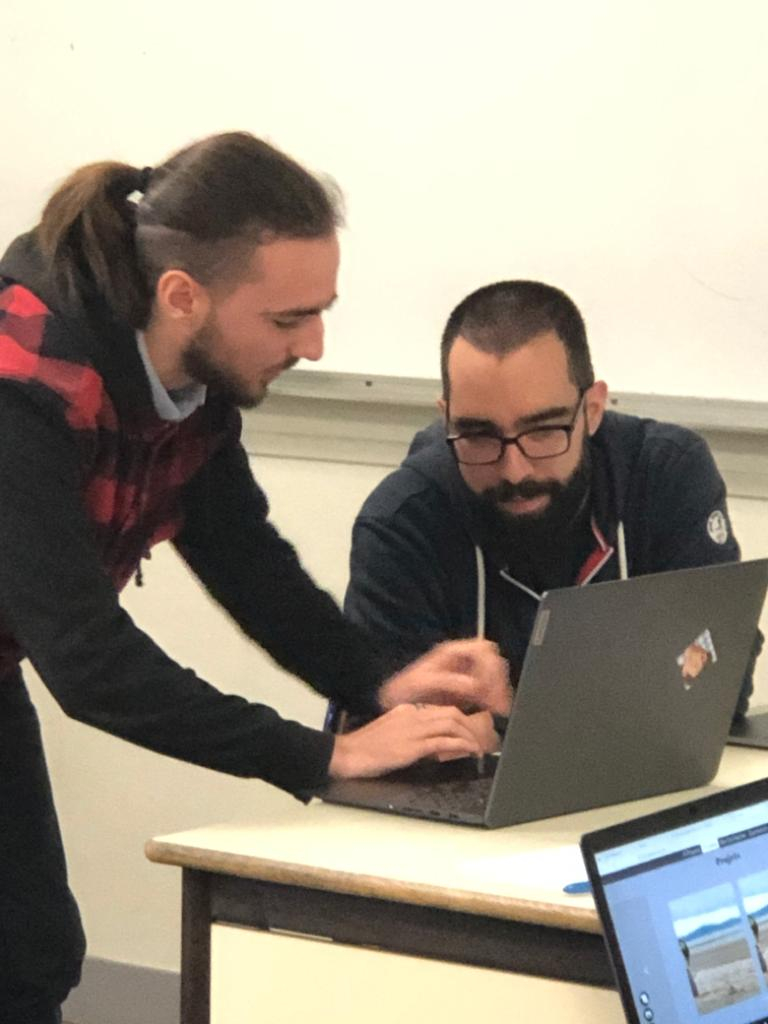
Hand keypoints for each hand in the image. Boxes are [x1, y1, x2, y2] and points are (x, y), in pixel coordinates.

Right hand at [328, 703, 497, 778]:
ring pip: (450, 723)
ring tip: (478, 747)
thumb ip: (413, 733)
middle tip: (480, 738)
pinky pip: (443, 742)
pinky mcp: (412, 746)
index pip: (440, 709)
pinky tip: (468, 751)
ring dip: (469, 735)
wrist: (347, 754)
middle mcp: (412, 715)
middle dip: (470, 725)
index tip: (469, 730)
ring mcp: (412, 730)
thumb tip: (436, 744)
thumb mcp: (392, 733)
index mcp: (407, 710)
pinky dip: (459, 745)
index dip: (459, 719)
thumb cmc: (366, 747)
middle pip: (450, 712)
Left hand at [378, 638, 511, 715]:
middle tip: (499, 702)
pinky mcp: (469, 689)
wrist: (396, 703)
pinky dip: (495, 699)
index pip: (481, 650)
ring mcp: (467, 673)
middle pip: (493, 661)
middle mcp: (462, 659)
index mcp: (452, 652)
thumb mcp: (421, 683)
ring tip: (499, 709)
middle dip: (498, 681)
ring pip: (494, 675)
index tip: (488, 688)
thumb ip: (448, 682)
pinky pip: (490, 690)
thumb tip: (474, 686)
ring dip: (500, 691)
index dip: (488, 668)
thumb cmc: (405, 690)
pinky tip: (494, 711)